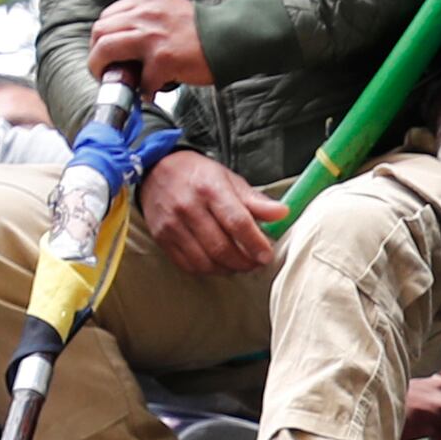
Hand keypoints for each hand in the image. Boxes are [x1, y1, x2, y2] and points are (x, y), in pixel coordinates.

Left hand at [85, 0, 217, 90]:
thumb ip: (147, 20)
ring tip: (118, 82)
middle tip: (105, 71)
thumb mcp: (169, 11)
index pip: (106, 17)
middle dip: (96, 56)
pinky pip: (139, 79)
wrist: (232, 37)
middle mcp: (144, 14)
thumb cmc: (205, 30)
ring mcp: (151, 36)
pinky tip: (152, 92)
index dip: (101, 39)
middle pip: (99, 31)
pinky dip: (143, 91)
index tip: (107, 54)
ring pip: (106, 50)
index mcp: (146, 2)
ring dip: (105, 71)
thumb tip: (126, 44)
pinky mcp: (162, 59)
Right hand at [136, 147, 277, 275]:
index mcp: (210, 188)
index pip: (237, 222)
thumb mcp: (230, 180)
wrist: (157, 169)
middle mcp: (189, 207)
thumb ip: (256, 200)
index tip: (267, 256)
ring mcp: (172, 224)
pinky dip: (208, 270)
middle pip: (221, 247)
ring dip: (228, 269)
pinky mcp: (162, 238)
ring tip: (240, 265)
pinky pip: (188, 264)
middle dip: (244, 261)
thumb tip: (283, 214)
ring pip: (205, 261)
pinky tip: (219, 264)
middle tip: (256, 263)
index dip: (255, 243)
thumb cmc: (199, 176)